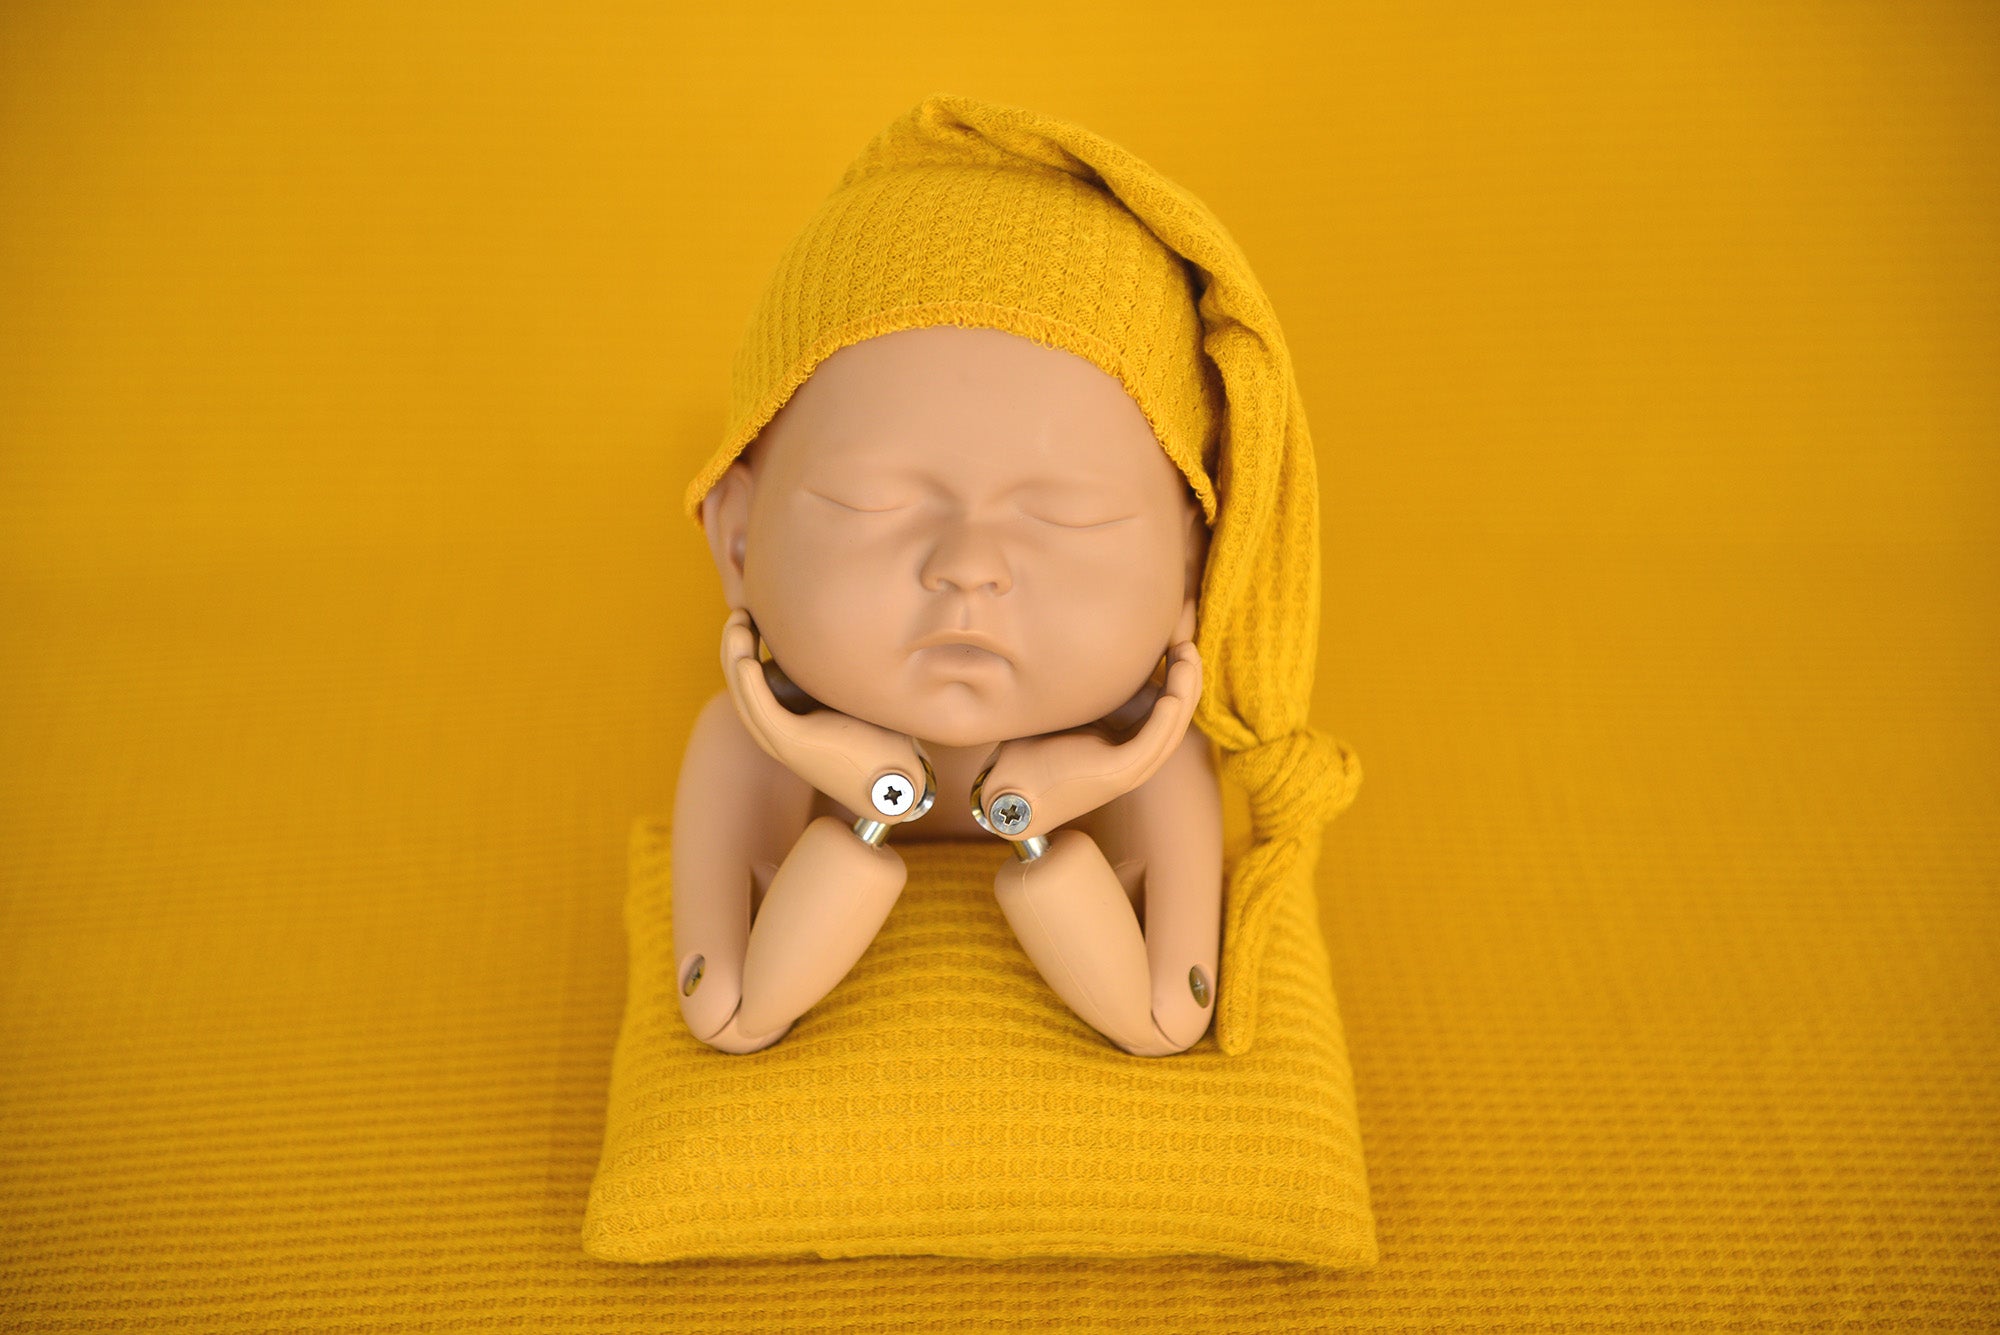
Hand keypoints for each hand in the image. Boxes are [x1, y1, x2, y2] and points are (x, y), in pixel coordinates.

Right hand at [720, 609, 934, 826]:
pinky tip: (747, 659)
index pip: (754, 682)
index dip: (746, 647)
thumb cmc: (888, 743)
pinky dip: (750, 684)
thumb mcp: (861, 699)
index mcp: (790, 723)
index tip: (754, 615)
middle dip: (734, 645)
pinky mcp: (794, 745)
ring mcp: (784, 742)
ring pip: (744, 694)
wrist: (902, 787)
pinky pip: (762, 710)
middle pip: (740, 684)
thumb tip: (855, 635)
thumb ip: (846, 673)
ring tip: (737, 621)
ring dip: (735, 656)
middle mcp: (779, 734)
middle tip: (740, 611)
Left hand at [971, 640, 1201, 843]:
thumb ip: (1082, 685)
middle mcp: (1132, 755)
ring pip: (1172, 726)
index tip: (1171, 639)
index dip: (1172, 672)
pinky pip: (1153, 742)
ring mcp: (1129, 768)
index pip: (1161, 704)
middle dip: (1186, 676)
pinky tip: (1169, 693)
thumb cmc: (1025, 750)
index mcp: (1122, 741)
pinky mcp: (1118, 774)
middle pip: (1175, 712)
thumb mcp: (1061, 708)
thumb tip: (1086, 646)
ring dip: (1184, 690)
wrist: (1005, 791)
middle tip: (1186, 642)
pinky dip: (1165, 717)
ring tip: (1187, 656)